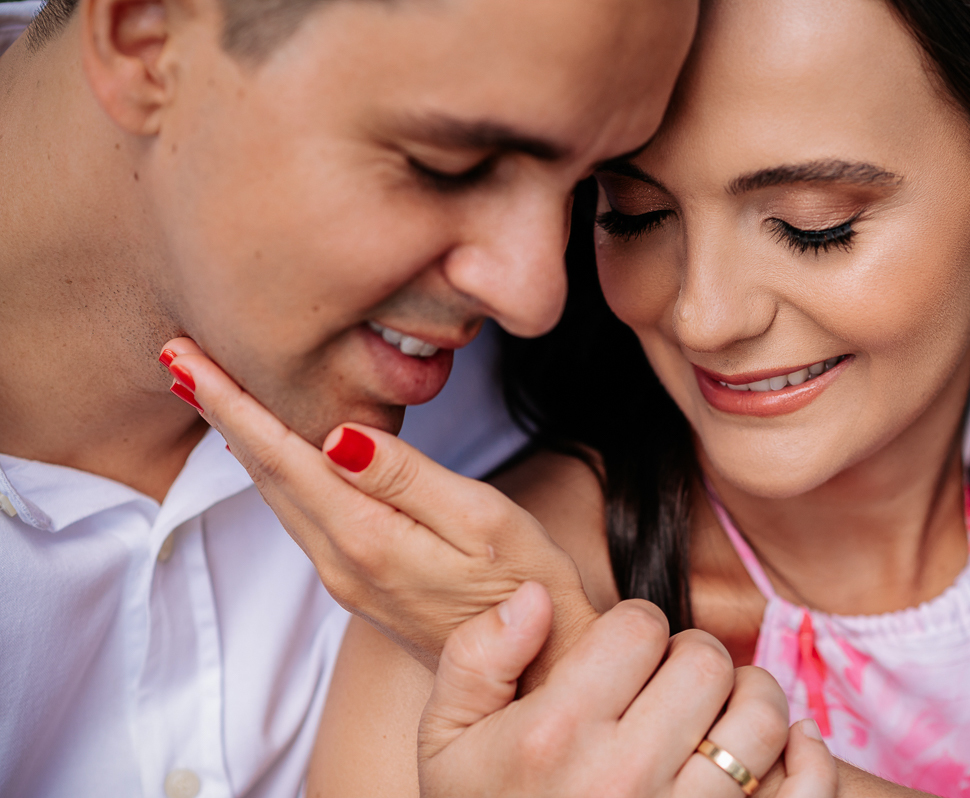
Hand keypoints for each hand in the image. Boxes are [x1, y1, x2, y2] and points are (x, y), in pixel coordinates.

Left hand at [160, 338, 597, 670]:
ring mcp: (348, 578)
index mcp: (369, 539)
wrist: (537, 669)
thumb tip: (339, 436)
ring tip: (210, 393)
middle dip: (220, 413)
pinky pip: (300, 517)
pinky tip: (271, 452)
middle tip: (178, 357)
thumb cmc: (529, 586)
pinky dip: (274, 472)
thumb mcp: (483, 522)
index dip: (233, 405)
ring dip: (241, 442)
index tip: (187, 359)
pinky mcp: (362, 582)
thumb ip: (407, 478)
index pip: (285, 457)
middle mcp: (343, 563)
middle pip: (267, 476)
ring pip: (278, 497)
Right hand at [421, 581, 798, 797]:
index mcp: (556, 735)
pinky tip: (787, 747)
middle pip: (705, 660)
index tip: (624, 656)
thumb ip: (477, 657)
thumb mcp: (446, 741)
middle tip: (670, 684)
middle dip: (691, 657)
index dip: (635, 627)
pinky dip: (811, 760)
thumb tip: (536, 594)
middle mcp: (624, 776)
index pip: (640, 625)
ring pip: (761, 717)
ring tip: (718, 714)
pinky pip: (803, 792)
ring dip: (749, 700)